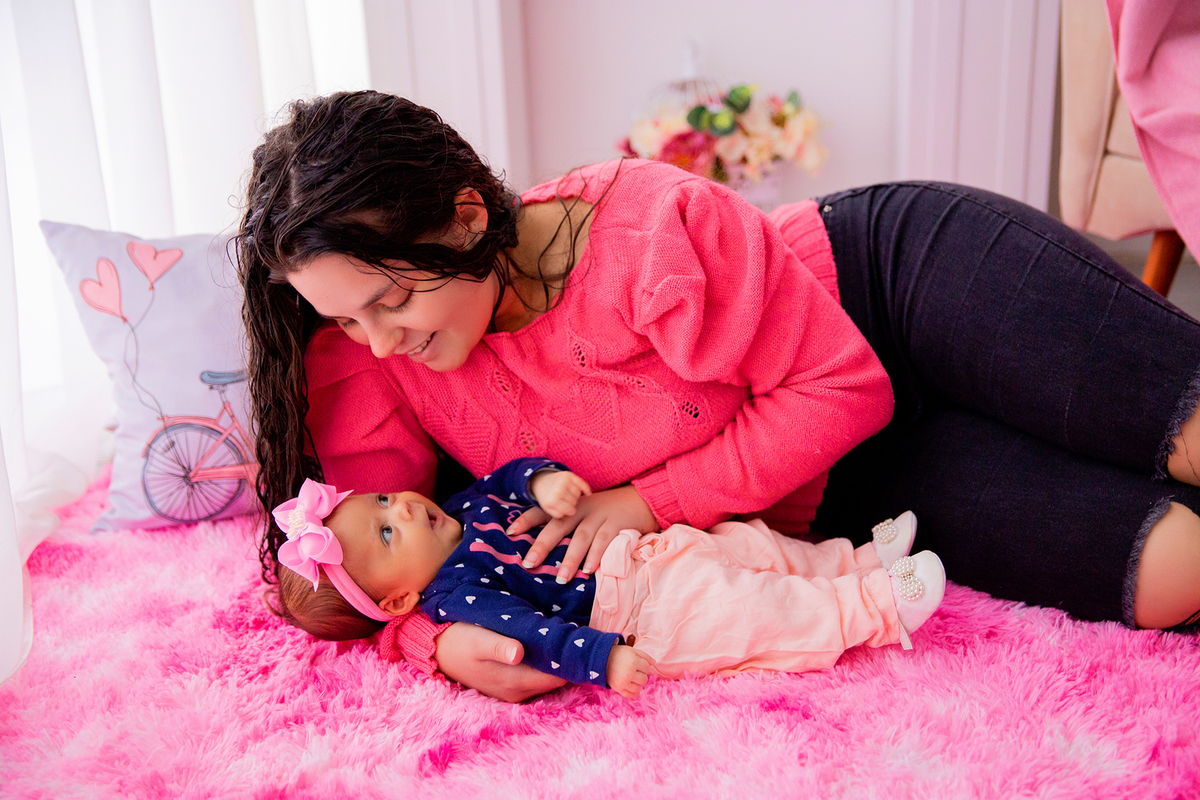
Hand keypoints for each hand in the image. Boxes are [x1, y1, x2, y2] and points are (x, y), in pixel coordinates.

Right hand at [434, 622, 566, 701]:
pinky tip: (544, 644)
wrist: (437, 651)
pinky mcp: (510, 686)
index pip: (558, 677)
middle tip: (572, 631)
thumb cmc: (460, 641)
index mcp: (515, 682)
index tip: (576, 638)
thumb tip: (518, 653)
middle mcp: (519, 692)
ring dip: (554, 660)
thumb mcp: (478, 639)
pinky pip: (536, 677)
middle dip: (565, 659)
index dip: (570, 659)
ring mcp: (514, 691)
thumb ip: (499, 647)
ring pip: (547, 678)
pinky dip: (544, 663)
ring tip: (561, 635)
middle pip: (557, 679)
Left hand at [507, 484, 657, 582]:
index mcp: (571, 505)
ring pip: (580, 537)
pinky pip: (605, 540)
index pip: (544, 510)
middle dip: (542, 545)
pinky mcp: (617, 522)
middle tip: (529, 564)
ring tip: (561, 578)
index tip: (510, 532)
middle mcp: (582, 508)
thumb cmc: (608, 511)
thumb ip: (568, 524)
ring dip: (570, 559)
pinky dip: (596, 555)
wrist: (642, 498)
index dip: (527, 520)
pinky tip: (589, 570)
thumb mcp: (586, 511)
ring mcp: (600, 514)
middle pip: (557, 525)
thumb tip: (544, 548)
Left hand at [529, 469, 591, 517]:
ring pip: (578, 494)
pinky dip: (586, 489)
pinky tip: (588, 493)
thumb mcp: (549, 509)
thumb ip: (559, 514)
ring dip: (575, 496)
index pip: (571, 511)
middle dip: (571, 503)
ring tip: (567, 495)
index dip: (570, 511)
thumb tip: (573, 511)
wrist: (541, 481)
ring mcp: (563, 481)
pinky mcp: (568, 474)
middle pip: (574, 502)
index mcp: (552, 501)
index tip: (567, 510)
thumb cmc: (547, 498)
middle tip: (565, 500)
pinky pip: (582, 483)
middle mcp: (558, 490)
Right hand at [606, 644, 653, 699]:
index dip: (644, 666)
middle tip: (634, 670)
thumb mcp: (632, 650)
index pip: (647, 668)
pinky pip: (631, 695)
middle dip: (641, 675)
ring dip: (637, 683)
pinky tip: (632, 686)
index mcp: (633, 662)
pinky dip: (634, 692)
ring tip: (632, 678)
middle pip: (644, 679)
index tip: (637, 663)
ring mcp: (623, 682)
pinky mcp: (618, 689)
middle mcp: (629, 673)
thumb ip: (645, 656)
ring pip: (639, 688)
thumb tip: (654, 663)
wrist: (602, 660)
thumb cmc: (619, 654)